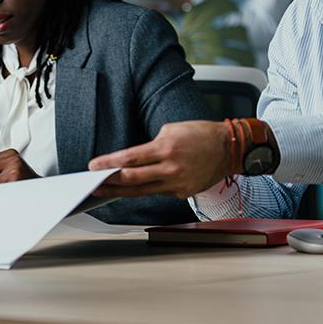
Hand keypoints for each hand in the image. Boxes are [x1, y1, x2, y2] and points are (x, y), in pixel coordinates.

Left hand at [87, 121, 230, 198]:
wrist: (229, 148)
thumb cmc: (200, 135)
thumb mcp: (171, 130)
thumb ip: (151, 147)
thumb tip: (132, 160)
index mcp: (166, 149)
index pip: (130, 158)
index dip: (109, 164)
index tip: (94, 166)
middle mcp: (170, 169)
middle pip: (132, 179)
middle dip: (110, 181)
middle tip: (94, 183)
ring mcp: (177, 184)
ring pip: (142, 191)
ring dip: (121, 191)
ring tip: (105, 190)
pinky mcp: (183, 193)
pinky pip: (159, 192)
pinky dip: (147, 188)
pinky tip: (135, 188)